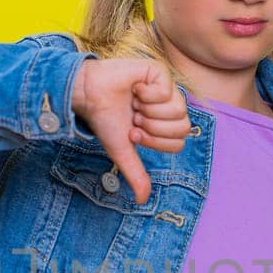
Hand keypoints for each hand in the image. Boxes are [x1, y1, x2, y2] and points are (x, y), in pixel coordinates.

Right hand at [69, 58, 189, 203]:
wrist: (89, 96)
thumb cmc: (105, 120)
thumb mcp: (123, 152)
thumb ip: (136, 174)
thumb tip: (143, 201)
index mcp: (165, 125)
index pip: (178, 143)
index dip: (155, 142)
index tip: (134, 133)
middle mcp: (169, 107)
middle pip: (183, 127)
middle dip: (153, 128)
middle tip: (135, 119)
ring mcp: (167, 89)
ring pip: (177, 109)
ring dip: (149, 111)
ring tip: (134, 105)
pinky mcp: (159, 72)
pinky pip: (166, 90)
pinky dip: (146, 94)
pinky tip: (134, 88)